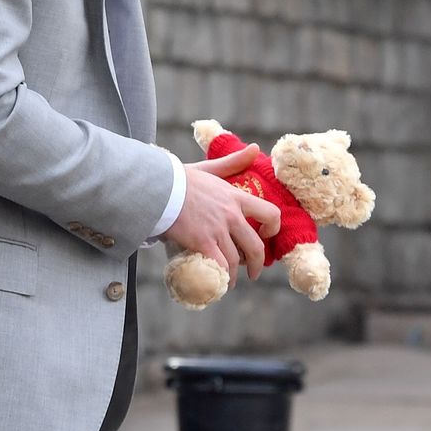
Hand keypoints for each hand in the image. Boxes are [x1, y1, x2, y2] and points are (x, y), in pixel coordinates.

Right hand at [166, 145, 279, 283]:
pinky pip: (219, 266)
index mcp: (235, 197)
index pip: (269, 213)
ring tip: (229, 281)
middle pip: (255, 245)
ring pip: (235, 260)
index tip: (266, 237)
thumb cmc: (180, 178)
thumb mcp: (210, 168)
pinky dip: (221, 278)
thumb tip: (256, 148)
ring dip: (234, 275)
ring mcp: (217, 230)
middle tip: (253, 272)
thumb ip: (233, 161)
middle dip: (256, 263)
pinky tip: (217, 283)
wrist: (157, 188)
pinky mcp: (203, 242)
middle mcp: (231, 215)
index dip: (273, 228)